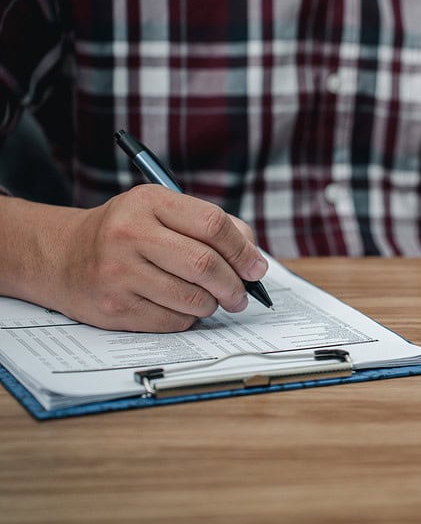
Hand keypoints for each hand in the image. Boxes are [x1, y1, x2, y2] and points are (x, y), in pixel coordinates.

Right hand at [34, 185, 265, 331]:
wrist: (62, 255)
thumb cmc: (126, 232)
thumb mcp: (162, 210)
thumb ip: (210, 226)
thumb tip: (253, 258)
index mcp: (149, 202)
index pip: (213, 224)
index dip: (243, 250)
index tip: (256, 267)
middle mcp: (130, 234)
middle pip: (205, 265)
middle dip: (234, 285)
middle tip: (242, 294)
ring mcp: (119, 273)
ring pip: (193, 299)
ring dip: (213, 304)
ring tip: (211, 299)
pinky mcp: (114, 308)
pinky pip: (173, 321)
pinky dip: (188, 318)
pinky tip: (181, 307)